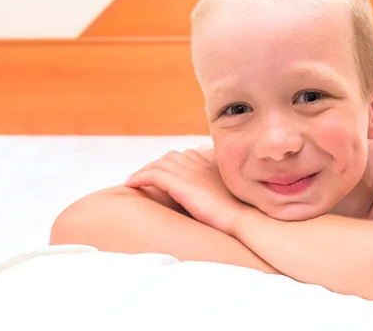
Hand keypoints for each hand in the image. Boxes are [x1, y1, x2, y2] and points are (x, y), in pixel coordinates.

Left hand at [124, 148, 250, 234]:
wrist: (242, 217)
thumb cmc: (237, 212)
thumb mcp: (226, 194)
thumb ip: (214, 189)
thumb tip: (207, 198)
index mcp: (210, 164)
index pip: (183, 156)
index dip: (168, 164)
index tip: (159, 174)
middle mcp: (198, 163)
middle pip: (168, 157)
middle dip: (153, 166)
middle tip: (141, 178)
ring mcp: (189, 172)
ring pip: (158, 164)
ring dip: (142, 171)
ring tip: (132, 181)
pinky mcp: (181, 184)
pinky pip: (153, 175)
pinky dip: (139, 177)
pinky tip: (130, 184)